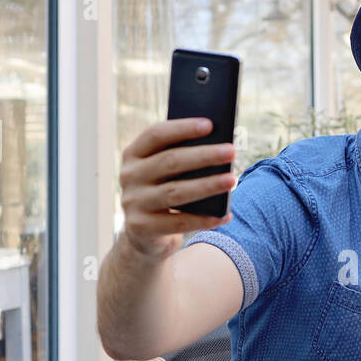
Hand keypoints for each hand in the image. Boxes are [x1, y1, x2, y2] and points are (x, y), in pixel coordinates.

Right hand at [118, 118, 234, 257]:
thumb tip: (218, 149)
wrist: (144, 235)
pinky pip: (178, 223)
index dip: (182, 128)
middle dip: (203, 155)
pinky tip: (226, 215)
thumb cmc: (164, 192)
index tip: (210, 124)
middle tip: (231, 151)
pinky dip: (204, 219)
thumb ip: (181, 159)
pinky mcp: (141, 227)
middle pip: (170, 161)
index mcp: (133, 154)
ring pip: (175, 192)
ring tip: (232, 180)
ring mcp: (133, 202)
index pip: (156, 135)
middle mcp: (129, 176)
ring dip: (207, 185)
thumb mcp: (166, 173)